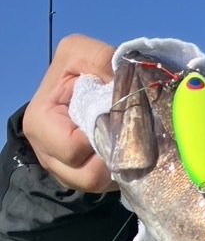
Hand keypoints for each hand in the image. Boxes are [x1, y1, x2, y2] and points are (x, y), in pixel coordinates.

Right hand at [22, 35, 115, 192]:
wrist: (80, 85)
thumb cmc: (78, 71)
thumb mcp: (81, 52)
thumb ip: (100, 59)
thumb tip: (126, 80)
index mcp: (39, 123)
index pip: (73, 149)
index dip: (100, 137)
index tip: (118, 119)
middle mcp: (46, 153)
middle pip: (87, 176)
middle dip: (113, 157)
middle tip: (130, 136)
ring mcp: (61, 170)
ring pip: (97, 186)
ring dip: (118, 167)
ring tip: (128, 144)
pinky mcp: (77, 178)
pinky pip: (102, 188)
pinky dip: (117, 173)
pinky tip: (123, 153)